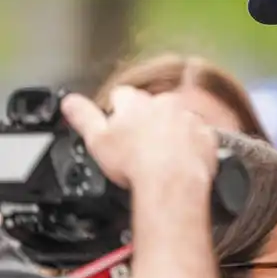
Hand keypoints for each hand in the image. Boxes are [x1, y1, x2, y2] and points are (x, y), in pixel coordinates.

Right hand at [61, 86, 217, 188]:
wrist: (172, 181)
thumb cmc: (136, 163)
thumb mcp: (97, 139)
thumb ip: (83, 117)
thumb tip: (69, 102)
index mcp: (136, 103)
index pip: (121, 96)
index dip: (116, 112)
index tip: (115, 128)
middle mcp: (165, 104)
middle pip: (151, 107)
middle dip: (145, 122)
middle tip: (137, 148)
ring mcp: (189, 118)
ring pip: (177, 120)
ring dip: (170, 133)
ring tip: (160, 157)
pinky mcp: (206, 135)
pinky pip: (198, 136)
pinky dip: (191, 146)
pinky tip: (181, 161)